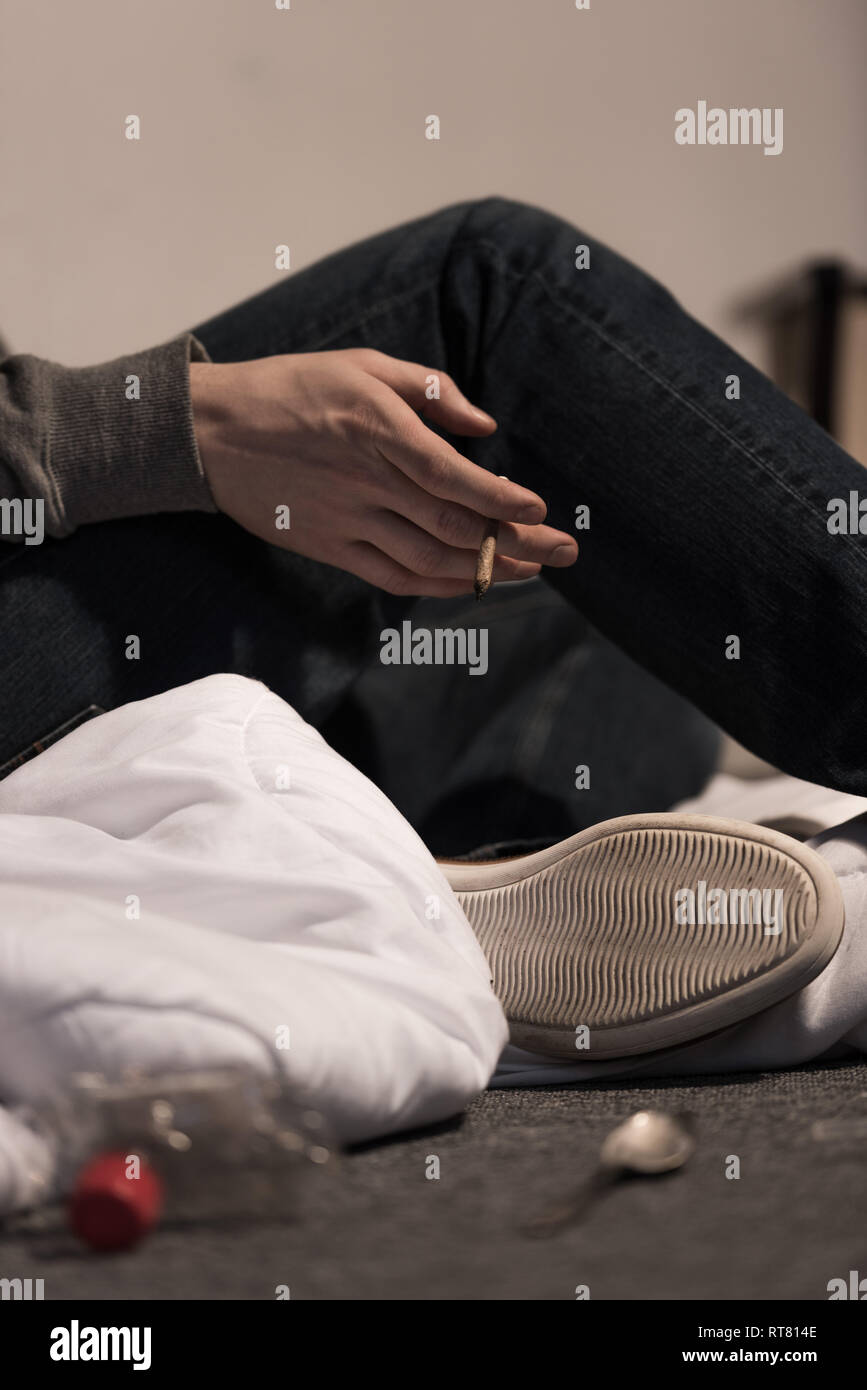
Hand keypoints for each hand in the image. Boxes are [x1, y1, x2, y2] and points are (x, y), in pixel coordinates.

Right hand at [190, 348, 577, 597]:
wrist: (212, 432)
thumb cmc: (291, 387)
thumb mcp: (361, 365)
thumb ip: (430, 390)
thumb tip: (485, 427)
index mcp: (378, 430)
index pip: (455, 477)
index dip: (504, 501)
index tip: (541, 511)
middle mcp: (368, 481)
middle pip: (455, 527)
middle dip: (517, 544)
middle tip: (564, 553)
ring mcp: (348, 521)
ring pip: (431, 560)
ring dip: (487, 572)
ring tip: (531, 572)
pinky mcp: (330, 547)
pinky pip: (392, 577)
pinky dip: (437, 586)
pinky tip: (470, 584)